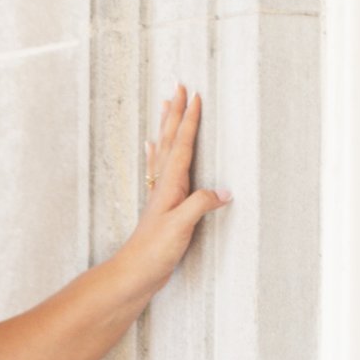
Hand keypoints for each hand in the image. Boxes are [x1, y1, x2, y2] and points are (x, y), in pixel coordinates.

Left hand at [123, 85, 228, 297]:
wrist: (134, 273)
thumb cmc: (154, 252)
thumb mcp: (180, 227)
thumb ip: (200, 205)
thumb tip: (224, 191)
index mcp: (170, 185)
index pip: (182, 145)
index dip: (189, 121)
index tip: (195, 96)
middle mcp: (164, 184)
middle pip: (170, 140)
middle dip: (175, 112)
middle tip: (178, 86)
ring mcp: (160, 193)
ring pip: (164, 150)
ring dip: (166, 126)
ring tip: (165, 105)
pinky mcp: (160, 204)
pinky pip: (159, 169)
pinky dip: (157, 153)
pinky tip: (152, 145)